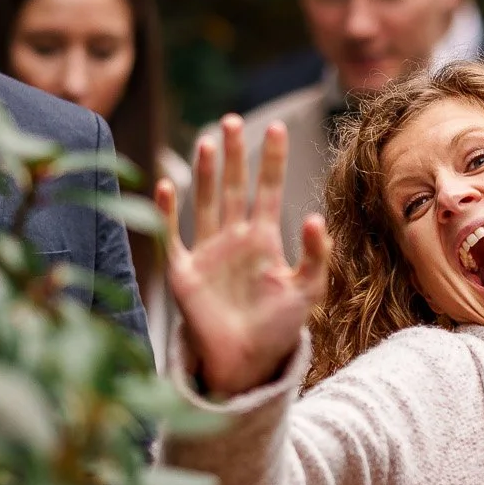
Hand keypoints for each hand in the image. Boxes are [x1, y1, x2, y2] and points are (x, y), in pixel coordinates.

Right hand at [154, 115, 328, 397]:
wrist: (245, 364)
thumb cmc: (278, 329)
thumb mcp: (307, 292)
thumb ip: (316, 256)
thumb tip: (316, 217)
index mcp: (264, 240)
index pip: (269, 190)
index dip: (272, 161)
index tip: (276, 128)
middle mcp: (234, 239)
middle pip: (233, 187)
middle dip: (235, 155)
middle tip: (233, 120)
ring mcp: (207, 253)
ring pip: (205, 203)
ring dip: (206, 174)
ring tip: (208, 141)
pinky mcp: (184, 273)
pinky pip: (173, 237)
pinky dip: (168, 213)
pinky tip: (167, 186)